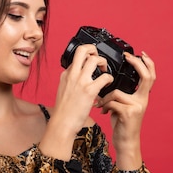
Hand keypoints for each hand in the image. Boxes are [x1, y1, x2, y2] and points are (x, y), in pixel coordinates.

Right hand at [38, 44, 113, 160]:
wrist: (62, 123)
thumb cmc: (64, 111)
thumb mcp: (63, 91)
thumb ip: (70, 81)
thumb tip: (78, 78)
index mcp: (66, 74)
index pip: (76, 56)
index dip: (86, 57)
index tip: (92, 61)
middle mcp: (72, 74)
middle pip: (83, 50)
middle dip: (93, 49)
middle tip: (98, 58)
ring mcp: (81, 81)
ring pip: (94, 59)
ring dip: (103, 62)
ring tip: (105, 71)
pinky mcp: (89, 90)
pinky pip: (104, 77)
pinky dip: (110, 78)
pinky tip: (109, 84)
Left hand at [96, 51, 155, 169]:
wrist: (126, 142)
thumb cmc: (122, 123)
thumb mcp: (124, 106)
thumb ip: (121, 93)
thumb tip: (108, 80)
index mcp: (142, 96)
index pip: (150, 76)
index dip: (147, 63)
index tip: (139, 53)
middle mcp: (142, 100)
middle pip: (147, 76)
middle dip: (137, 63)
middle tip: (128, 56)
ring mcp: (137, 106)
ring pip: (117, 92)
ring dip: (105, 97)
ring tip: (100, 103)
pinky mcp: (128, 113)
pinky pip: (112, 102)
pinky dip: (103, 105)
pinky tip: (102, 111)